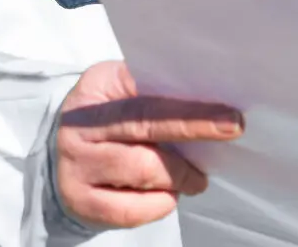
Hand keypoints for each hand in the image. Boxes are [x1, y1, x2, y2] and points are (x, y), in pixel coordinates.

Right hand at [54, 60, 244, 228]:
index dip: (188, 102)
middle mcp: (79, 125)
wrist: (65, 156)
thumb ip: (159, 93)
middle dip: (195, 127)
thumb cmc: (115, 121)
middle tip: (232, 129)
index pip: (145, 88)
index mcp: (97, 88)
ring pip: (143, 169)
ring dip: (180, 175)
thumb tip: (214, 102)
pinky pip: (132, 208)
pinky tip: (169, 196)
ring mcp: (77, 165)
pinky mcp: (80, 201)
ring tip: (196, 179)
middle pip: (145, 124)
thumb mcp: (126, 94)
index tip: (229, 110)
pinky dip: (160, 203)